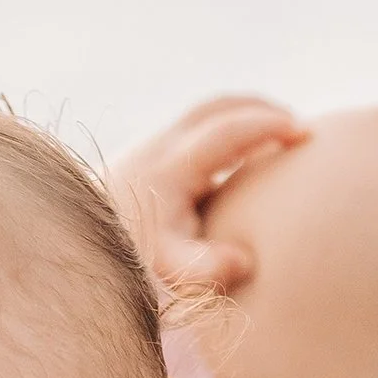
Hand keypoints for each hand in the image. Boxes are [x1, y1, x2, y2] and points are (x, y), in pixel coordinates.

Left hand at [113, 97, 306, 293]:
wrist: (72, 247)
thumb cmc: (125, 258)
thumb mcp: (166, 269)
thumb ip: (206, 268)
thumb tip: (244, 262)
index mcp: (172, 165)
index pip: (230, 130)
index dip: (270, 127)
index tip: (305, 134)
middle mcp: (160, 147)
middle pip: (217, 108)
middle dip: (260, 110)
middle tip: (296, 127)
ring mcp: (149, 148)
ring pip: (203, 117)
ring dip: (240, 119)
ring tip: (273, 140)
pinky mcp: (143, 159)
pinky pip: (193, 133)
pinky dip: (222, 134)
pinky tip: (236, 164)